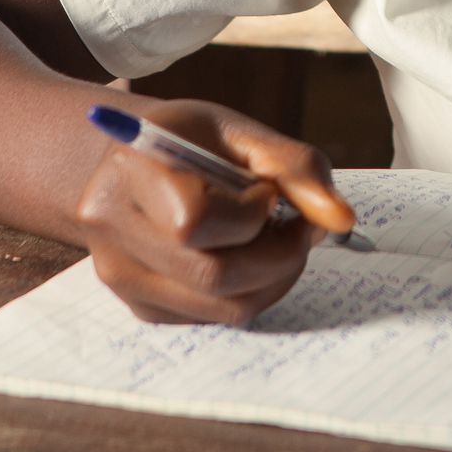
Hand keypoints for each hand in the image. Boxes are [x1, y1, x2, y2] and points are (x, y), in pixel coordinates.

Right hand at [73, 99, 356, 324]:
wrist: (136, 164)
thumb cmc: (191, 142)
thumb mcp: (240, 133)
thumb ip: (295, 167)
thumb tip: (340, 219)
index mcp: (130, 169)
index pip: (195, 223)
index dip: (249, 214)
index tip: (266, 191)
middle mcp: (111, 228)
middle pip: (214, 275)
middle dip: (279, 254)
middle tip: (298, 225)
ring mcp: (119, 274)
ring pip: (223, 307)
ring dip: (274, 278)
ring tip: (279, 240)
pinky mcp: (140, 306)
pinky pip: (215, 318)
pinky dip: (252, 293)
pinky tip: (249, 257)